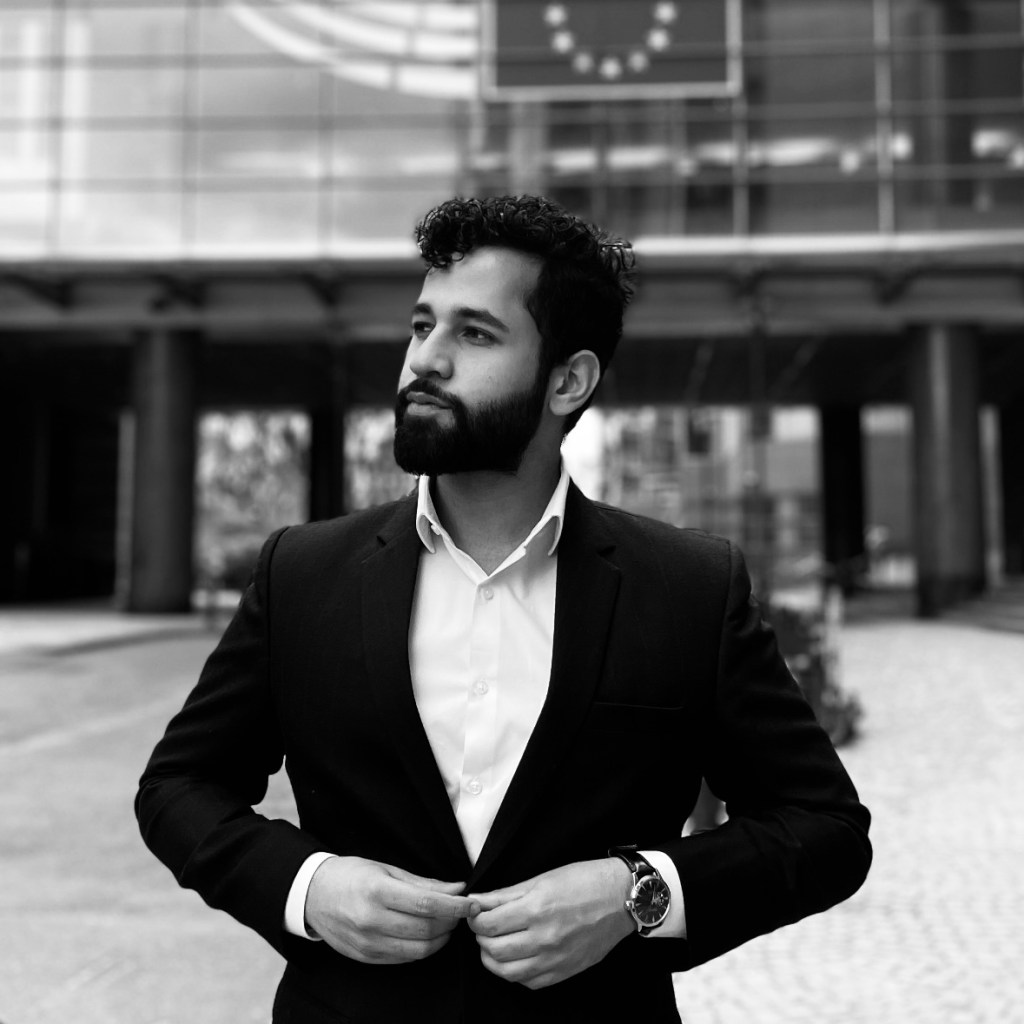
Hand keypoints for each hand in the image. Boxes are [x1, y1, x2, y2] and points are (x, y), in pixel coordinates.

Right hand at [305, 856, 478, 963]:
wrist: (313, 895)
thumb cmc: (352, 875)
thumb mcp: (387, 869)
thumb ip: (423, 882)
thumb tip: (457, 889)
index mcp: (378, 891)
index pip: (427, 905)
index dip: (456, 907)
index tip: (473, 904)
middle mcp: (372, 920)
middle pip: (426, 928)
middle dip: (452, 922)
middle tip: (462, 911)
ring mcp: (368, 943)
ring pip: (419, 949)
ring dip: (441, 938)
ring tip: (448, 923)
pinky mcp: (367, 957)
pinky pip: (405, 958)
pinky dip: (423, 948)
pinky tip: (428, 934)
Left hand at [467, 858, 633, 989]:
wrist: (621, 899)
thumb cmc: (584, 881)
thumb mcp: (542, 878)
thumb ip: (506, 894)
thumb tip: (477, 901)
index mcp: (537, 909)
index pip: (489, 924)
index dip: (475, 919)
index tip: (474, 913)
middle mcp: (544, 938)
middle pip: (494, 950)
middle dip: (481, 938)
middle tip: (483, 927)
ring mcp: (555, 959)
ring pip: (507, 972)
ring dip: (493, 959)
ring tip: (495, 943)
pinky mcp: (564, 972)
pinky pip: (529, 982)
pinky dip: (515, 972)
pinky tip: (517, 956)